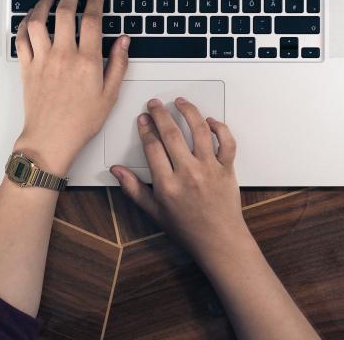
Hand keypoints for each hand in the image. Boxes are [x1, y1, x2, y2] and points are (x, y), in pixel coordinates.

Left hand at [13, 0, 128, 174]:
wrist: (51, 139)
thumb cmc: (81, 121)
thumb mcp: (110, 95)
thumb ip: (118, 64)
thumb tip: (124, 40)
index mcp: (87, 61)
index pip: (92, 19)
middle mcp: (63, 55)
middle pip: (65, 12)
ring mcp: (42, 59)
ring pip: (38, 21)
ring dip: (44, 3)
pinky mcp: (27, 67)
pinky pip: (21, 38)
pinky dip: (24, 23)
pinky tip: (31, 17)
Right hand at [110, 98, 248, 263]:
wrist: (219, 241)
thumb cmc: (188, 228)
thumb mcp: (154, 212)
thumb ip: (133, 189)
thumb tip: (116, 171)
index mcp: (167, 185)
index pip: (152, 146)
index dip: (145, 128)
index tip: (143, 118)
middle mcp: (188, 174)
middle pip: (172, 134)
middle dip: (160, 114)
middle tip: (155, 104)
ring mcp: (209, 169)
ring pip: (199, 131)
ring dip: (189, 112)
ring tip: (180, 102)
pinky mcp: (226, 168)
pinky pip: (226, 142)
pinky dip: (220, 128)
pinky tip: (210, 121)